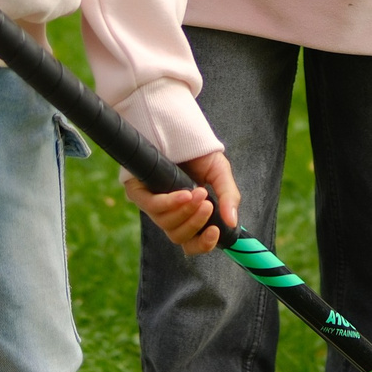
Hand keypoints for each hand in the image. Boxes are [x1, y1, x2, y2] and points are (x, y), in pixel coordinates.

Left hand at [125, 148, 241, 255]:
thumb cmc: (199, 153)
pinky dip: (171, 203)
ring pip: (167, 225)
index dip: (204, 244)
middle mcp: (169, 214)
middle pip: (179, 238)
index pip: (193, 242)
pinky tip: (185, 194)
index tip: (216, 232)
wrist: (180, 127)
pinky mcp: (138, 193)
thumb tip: (233, 222)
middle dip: (196, 224)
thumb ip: (228, 197)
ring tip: (201, 193)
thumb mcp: (220, 174)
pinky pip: (153, 207)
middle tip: (208, 204)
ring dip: (186, 211)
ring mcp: (152, 205)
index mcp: (188, 215)